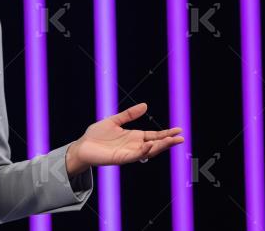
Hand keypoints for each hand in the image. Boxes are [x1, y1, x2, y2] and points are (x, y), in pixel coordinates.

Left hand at [66, 103, 183, 173]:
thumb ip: (129, 114)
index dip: (166, 133)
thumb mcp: (114, 120)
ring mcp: (128, 153)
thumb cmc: (96, 135)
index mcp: (134, 137)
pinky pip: (135, 156)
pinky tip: (149, 145)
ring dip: (159, 147)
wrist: (82, 145)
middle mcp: (134, 145)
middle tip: (181, 138)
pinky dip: (143, 151)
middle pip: (155, 144)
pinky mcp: (121, 158)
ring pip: (148, 151)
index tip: (179, 130)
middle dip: (168, 142)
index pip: (154, 135)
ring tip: (170, 141)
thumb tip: (145, 105)